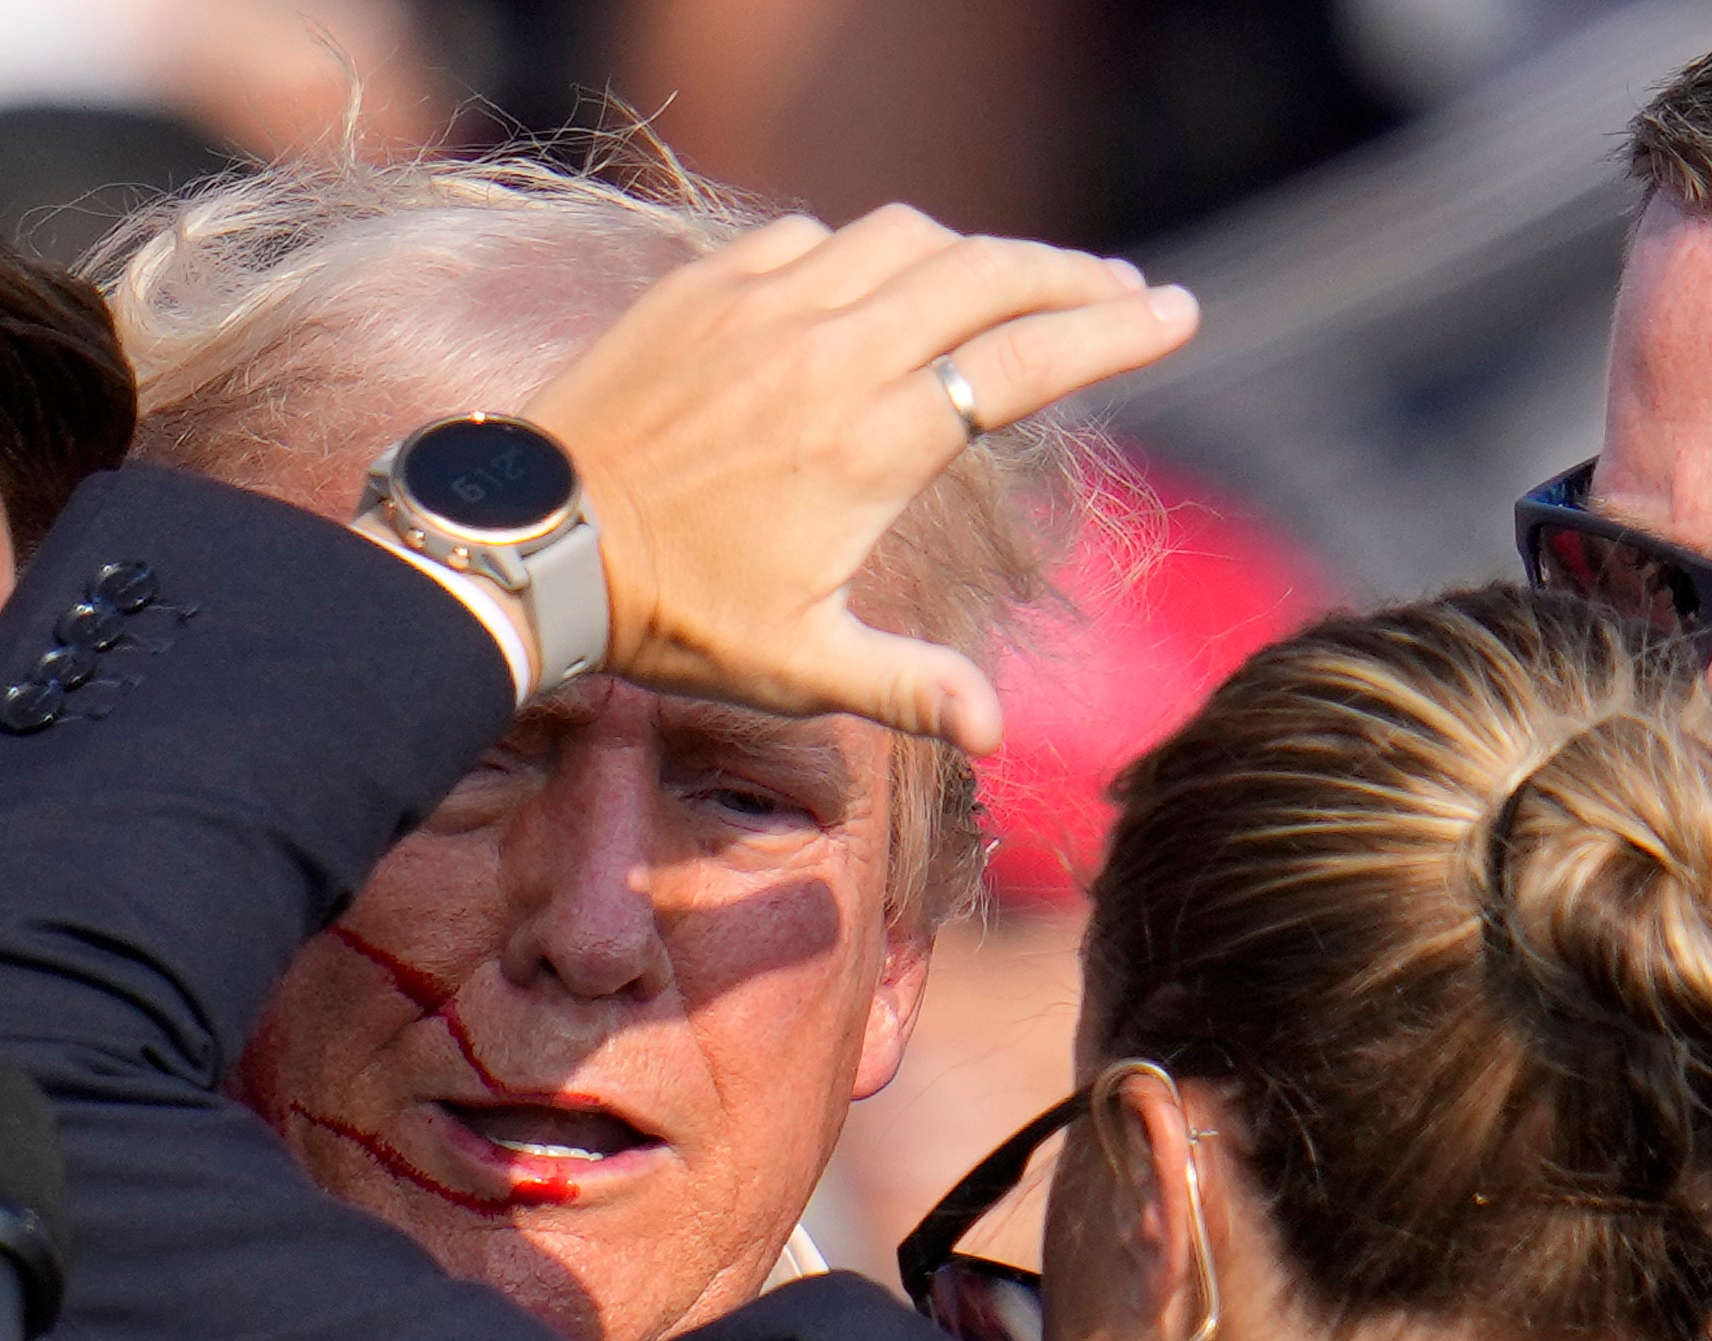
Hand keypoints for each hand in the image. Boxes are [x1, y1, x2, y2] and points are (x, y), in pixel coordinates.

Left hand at [523, 205, 1198, 750]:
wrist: (536, 544)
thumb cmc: (668, 617)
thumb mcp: (797, 666)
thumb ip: (908, 687)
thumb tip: (998, 734)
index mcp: (874, 439)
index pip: (1026, 360)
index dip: (1114, 331)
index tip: (1176, 313)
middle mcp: (832, 351)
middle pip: (988, 274)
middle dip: (1069, 275)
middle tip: (1119, 288)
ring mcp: (766, 307)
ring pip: (906, 237)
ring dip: (973, 252)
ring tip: (1012, 281)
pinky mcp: (707, 288)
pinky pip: (814, 236)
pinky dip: (867, 247)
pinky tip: (879, 278)